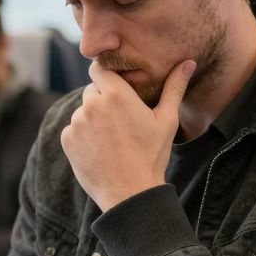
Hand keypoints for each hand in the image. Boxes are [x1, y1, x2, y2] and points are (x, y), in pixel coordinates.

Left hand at [61, 60, 195, 211]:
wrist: (130, 193)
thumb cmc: (152, 155)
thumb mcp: (167, 120)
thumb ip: (174, 88)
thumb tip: (188, 62)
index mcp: (116, 94)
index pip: (99, 68)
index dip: (107, 76)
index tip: (117, 87)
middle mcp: (92, 104)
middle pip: (92, 90)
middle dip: (103, 99)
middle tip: (120, 120)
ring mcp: (77, 122)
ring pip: (82, 111)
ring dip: (93, 119)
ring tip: (112, 139)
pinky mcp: (67, 139)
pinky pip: (73, 129)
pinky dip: (83, 136)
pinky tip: (101, 149)